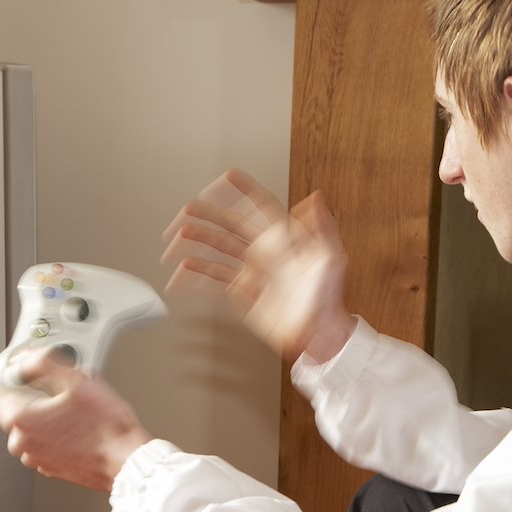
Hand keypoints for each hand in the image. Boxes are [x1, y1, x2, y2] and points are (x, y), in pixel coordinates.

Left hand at [0, 351, 153, 490]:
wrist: (125, 460)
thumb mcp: (76, 380)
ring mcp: (34, 456)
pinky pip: (40, 441)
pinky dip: (50, 429)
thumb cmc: (106, 427)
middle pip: (7, 407)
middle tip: (52, 382)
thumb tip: (24, 360)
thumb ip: (42, 363)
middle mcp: (21, 441)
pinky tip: (74, 423)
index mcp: (20, 419)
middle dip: (26, 390)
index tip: (0, 367)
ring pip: (26, 424)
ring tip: (70, 405)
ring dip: (41, 411)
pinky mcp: (48, 466)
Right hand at [162, 170, 353, 363]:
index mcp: (286, 240)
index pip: (262, 207)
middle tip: (190, 207)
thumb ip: (323, 227)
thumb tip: (316, 198)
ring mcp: (253, 271)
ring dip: (200, 239)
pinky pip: (217, 278)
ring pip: (220, 248)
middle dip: (209, 214)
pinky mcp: (244, 292)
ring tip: (180, 233)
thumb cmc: (329, 298)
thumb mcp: (331, 259)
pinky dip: (200, 272)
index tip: (229, 176)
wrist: (316, 335)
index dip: (246, 190)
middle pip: (232, 225)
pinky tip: (187, 266)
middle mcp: (267, 252)